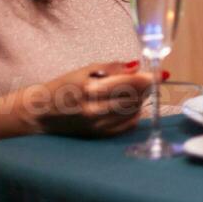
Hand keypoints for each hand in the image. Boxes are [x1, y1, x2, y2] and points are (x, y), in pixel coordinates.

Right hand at [29, 60, 154, 137]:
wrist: (41, 113)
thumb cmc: (63, 87)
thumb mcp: (84, 70)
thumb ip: (112, 68)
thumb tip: (137, 66)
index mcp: (90, 89)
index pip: (129, 84)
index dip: (149, 78)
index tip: (161, 74)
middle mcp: (95, 110)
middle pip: (135, 98)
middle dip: (146, 87)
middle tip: (148, 79)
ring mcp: (98, 125)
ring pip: (134, 111)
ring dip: (141, 100)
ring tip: (135, 90)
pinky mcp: (100, 135)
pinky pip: (128, 124)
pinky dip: (133, 113)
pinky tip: (128, 105)